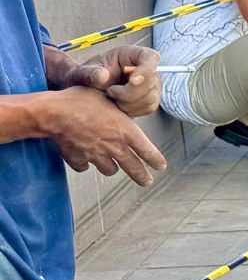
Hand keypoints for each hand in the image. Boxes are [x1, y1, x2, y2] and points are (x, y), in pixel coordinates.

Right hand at [45, 88, 164, 185]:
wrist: (54, 113)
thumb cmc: (81, 100)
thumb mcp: (107, 98)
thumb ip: (117, 110)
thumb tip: (121, 109)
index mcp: (125, 131)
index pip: (147, 150)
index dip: (155, 160)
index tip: (161, 167)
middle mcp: (114, 147)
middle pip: (132, 167)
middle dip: (141, 176)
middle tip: (147, 181)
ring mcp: (96, 155)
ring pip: (109, 170)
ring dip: (111, 167)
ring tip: (111, 165)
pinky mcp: (78, 159)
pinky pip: (85, 166)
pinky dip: (85, 164)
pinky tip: (84, 158)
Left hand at [87, 46, 159, 116]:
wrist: (86, 94)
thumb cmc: (86, 78)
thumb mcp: (82, 73)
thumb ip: (89, 73)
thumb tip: (103, 76)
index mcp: (132, 54)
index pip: (150, 57)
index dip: (146, 69)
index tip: (132, 82)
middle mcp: (146, 68)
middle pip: (151, 81)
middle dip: (130, 92)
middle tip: (109, 93)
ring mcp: (151, 84)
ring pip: (150, 97)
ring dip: (129, 103)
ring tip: (111, 99)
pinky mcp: (150, 99)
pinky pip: (148, 108)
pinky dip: (132, 110)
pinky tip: (118, 106)